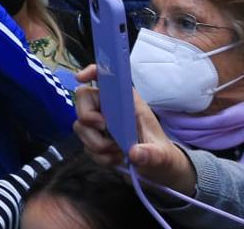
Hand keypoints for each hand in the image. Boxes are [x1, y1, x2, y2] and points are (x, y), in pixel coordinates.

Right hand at [73, 65, 196, 194]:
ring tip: (117, 153)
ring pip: (81, 125)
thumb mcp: (162, 155)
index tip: (81, 78)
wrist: (158, 170)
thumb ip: (151, 154)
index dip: (91, 72)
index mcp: (128, 102)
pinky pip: (84, 144)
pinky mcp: (95, 139)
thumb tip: (135, 153)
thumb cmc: (162, 154)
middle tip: (104, 129)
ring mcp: (100, 124)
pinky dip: (98, 156)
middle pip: (83, 99)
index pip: (106, 78)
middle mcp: (111, 108)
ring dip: (95, 143)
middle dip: (88, 117)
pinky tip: (115, 159)